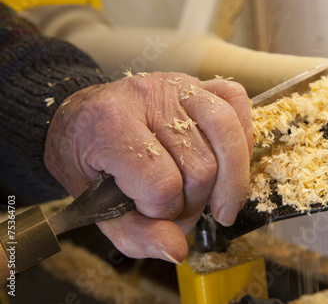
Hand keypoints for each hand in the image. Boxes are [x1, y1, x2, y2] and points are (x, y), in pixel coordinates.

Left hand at [44, 72, 252, 263]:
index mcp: (109, 125)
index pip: (161, 184)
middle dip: (196, 204)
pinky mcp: (195, 82)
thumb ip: (135, 234)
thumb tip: (178, 250)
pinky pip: (236, 101)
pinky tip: (231, 163)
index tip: (150, 213)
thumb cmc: (87, 160)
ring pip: (227, 136)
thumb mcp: (94, 205)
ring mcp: (175, 84)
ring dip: (228, 180)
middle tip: (180, 211)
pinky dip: (242, 138)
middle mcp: (147, 96)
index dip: (162, 213)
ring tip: (219, 202)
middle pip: (201, 166)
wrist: (81, 117)